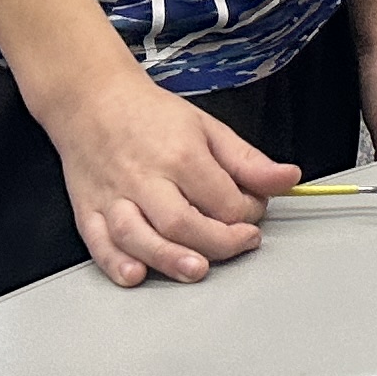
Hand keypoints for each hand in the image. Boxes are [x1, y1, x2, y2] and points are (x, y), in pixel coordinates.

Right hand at [44, 69, 298, 286]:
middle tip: (241, 243)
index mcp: (180, 156)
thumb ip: (248, 161)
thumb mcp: (209, 128)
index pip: (224, 201)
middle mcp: (145, 179)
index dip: (248, 213)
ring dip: (169, 259)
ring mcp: (113, 197)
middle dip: (219, 243)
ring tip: (196, 271)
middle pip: (183, 224)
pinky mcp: (88, 210)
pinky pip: (98, 243)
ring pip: (139, 237)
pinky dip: (115, 263)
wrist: (92, 100)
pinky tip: (135, 275)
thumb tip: (288, 179)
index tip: (253, 212)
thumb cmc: (150, 115)